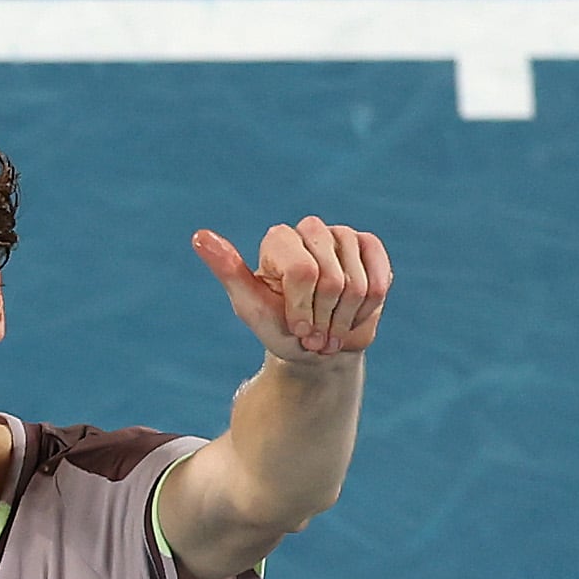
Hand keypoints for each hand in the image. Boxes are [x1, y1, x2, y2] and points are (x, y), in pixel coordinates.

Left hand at [190, 217, 392, 362]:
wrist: (317, 348)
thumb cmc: (280, 328)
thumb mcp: (251, 306)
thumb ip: (228, 271)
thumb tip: (199, 236)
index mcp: (278, 239)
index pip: (302, 272)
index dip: (302, 310)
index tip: (295, 329)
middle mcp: (310, 229)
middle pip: (331, 280)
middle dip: (324, 318)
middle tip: (315, 332)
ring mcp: (342, 235)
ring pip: (357, 284)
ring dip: (344, 318)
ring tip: (331, 325)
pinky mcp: (369, 247)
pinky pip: (379, 280)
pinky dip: (368, 309)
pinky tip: (354, 312)